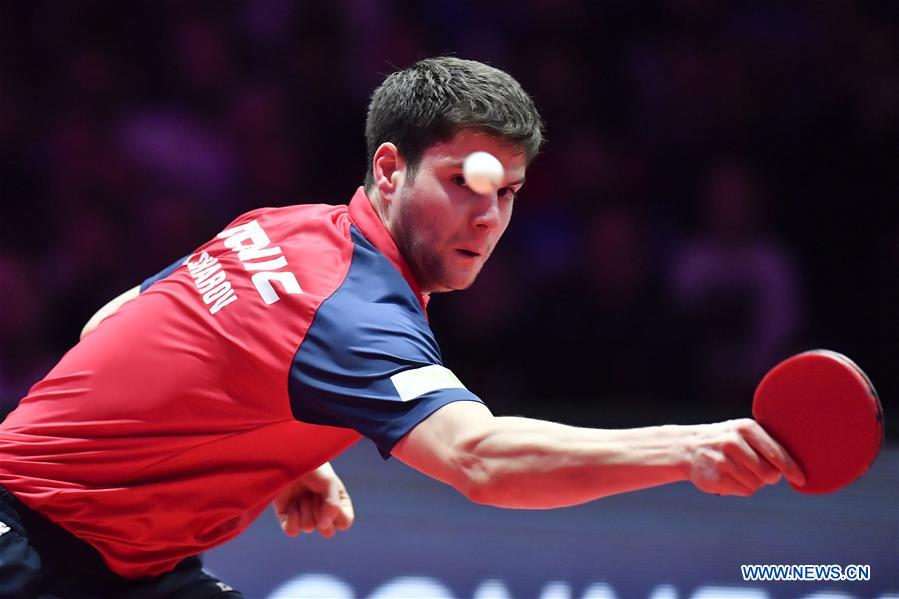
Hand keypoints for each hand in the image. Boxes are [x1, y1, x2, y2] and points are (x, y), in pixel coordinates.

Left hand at [273, 463, 353, 537]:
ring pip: (309, 528)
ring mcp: (304, 516)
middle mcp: (322, 512)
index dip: (336, 514)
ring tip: (301, 493)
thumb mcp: (329, 482)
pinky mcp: (287, 518)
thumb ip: (333, 505)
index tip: (328, 496)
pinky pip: (292, 531)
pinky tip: (291, 504)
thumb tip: (324, 526)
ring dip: (305, 509)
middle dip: (320, 513)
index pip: (344, 523)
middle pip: (327, 531)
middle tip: (314, 496)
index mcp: (337, 503)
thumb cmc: (312, 467)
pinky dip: (291, 519)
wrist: (287, 459)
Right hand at [686, 418, 804, 495]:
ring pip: (756, 485)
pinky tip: (729, 476)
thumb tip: (796, 469)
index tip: (801, 479)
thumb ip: (768, 445)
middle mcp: (733, 442)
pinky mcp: (714, 477)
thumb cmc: (727, 441)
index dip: (791, 469)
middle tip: (759, 471)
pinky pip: (743, 491)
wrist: (688, 447)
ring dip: (753, 482)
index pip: (776, 453)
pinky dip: (740, 487)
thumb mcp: (745, 433)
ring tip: (738, 470)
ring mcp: (722, 460)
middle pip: (769, 474)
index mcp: (746, 428)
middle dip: (769, 476)